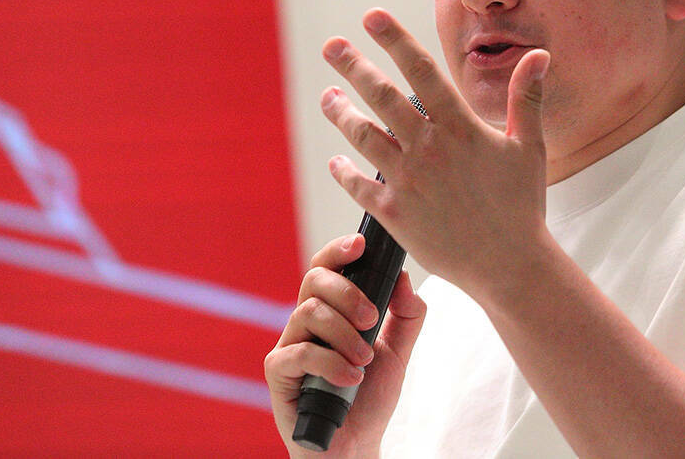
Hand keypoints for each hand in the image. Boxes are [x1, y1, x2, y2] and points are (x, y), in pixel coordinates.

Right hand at [265, 234, 425, 456]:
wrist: (355, 445)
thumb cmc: (369, 396)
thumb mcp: (399, 352)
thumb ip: (406, 315)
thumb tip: (404, 277)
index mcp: (331, 309)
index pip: (327, 266)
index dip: (339, 250)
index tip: (362, 245)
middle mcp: (306, 321)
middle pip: (314, 279)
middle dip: (349, 293)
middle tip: (372, 320)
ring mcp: (289, 344)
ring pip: (308, 311)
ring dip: (344, 333)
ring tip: (364, 359)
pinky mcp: (278, 372)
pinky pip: (299, 352)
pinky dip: (330, 362)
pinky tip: (350, 378)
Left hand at [320, 8, 551, 298]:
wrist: (510, 265)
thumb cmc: (522, 205)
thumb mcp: (529, 147)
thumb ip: (527, 98)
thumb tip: (539, 55)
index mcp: (460, 127)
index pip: (421, 71)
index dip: (394, 39)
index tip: (371, 17)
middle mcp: (429, 148)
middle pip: (382, 96)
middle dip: (354, 66)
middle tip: (332, 46)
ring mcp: (408, 181)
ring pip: (363, 135)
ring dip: (341, 112)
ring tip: (327, 96)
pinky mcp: (395, 214)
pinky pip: (359, 185)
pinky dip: (344, 170)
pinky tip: (336, 160)